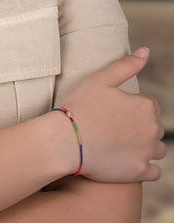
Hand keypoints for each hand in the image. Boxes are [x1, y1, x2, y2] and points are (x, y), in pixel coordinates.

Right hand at [61, 48, 164, 182]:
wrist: (65, 140)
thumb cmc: (79, 106)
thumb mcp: (100, 79)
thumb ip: (126, 65)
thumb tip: (146, 51)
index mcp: (145, 105)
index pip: (150, 105)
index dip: (131, 107)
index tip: (112, 110)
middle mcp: (153, 129)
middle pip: (155, 127)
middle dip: (140, 127)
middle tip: (112, 127)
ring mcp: (148, 152)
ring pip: (157, 149)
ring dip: (144, 147)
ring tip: (119, 144)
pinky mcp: (141, 172)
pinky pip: (154, 171)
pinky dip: (143, 166)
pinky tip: (125, 160)